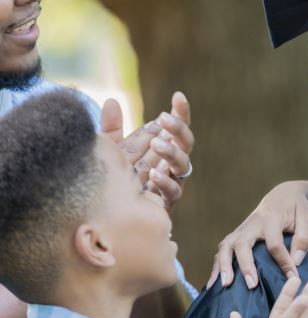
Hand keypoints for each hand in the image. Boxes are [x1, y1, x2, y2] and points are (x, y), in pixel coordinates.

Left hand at [101, 92, 194, 211]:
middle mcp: (170, 165)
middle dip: (178, 129)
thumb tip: (112, 101)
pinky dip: (165, 181)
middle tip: (164, 119)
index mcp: (162, 150)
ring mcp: (171, 183)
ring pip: (183, 165)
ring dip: (172, 152)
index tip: (177, 96)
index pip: (175, 128)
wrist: (111, 221)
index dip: (179, 113)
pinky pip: (172, 191)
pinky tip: (154, 173)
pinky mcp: (165, 203)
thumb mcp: (111, 153)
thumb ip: (112, 129)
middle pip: (185, 143)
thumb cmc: (115, 183)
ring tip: (158, 144)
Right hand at [209, 180, 307, 289]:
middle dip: (245, 265)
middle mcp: (252, 223)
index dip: (283, 262)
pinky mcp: (237, 234)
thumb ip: (303, 239)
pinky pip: (223, 249)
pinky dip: (217, 265)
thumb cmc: (297, 207)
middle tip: (251, 285)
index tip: (292, 277)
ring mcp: (242, 229)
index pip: (274, 244)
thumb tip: (295, 262)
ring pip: (226, 246)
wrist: (283, 194)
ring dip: (224, 265)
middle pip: (242, 244)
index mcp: (271, 218)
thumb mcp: (306, 218)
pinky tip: (214, 283)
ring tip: (226, 285)